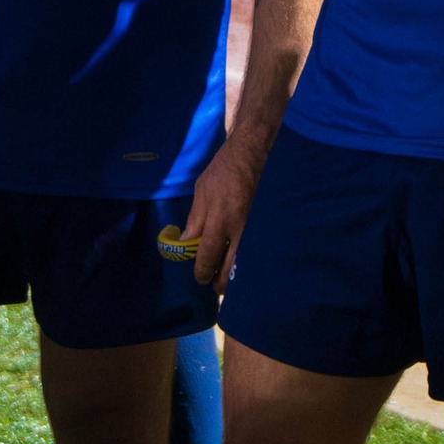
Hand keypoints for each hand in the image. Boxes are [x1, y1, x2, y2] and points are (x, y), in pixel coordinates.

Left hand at [181, 132, 267, 293]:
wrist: (249, 157)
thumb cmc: (222, 173)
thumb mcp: (201, 193)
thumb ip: (195, 221)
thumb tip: (186, 244)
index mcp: (219, 222)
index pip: (209, 257)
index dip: (202, 272)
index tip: (199, 278)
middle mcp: (237, 231)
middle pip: (230, 268)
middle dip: (220, 282)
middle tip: (212, 287)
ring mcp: (250, 229)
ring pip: (241, 261)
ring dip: (231, 273)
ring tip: (222, 279)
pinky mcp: (256, 226)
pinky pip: (247, 249)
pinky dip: (240, 259)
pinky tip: (234, 262)